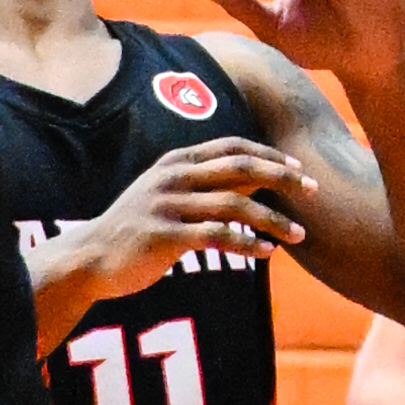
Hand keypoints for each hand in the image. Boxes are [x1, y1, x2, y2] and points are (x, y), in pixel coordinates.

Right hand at [59, 143, 315, 304]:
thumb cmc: (138, 229)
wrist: (90, 258)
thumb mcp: (169, 195)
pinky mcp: (164, 236)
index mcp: (177, 161)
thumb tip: (259, 180)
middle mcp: (174, 176)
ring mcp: (167, 205)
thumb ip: (207, 184)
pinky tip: (267, 253)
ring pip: (235, 205)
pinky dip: (248, 244)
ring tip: (299, 234)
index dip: (270, 154)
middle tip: (314, 189)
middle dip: (282, 177)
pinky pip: (217, 237)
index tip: (298, 168)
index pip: (233, 147)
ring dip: (273, 219)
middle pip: (240, 168)